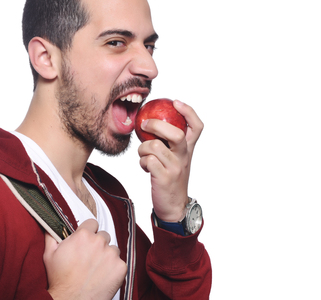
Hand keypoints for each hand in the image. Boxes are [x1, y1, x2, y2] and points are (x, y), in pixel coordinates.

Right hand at [43, 219, 126, 299]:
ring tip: (96, 268)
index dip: (89, 231)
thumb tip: (51, 226)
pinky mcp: (120, 267)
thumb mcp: (50, 255)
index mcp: (83, 235)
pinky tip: (104, 275)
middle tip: (90, 257)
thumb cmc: (60, 279)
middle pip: (103, 235)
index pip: (92, 223)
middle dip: (98, 244)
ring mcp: (111, 254)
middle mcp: (99, 242)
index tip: (87, 240)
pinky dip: (114, 268)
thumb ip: (51, 236)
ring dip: (107, 255)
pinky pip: (120, 262)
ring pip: (113, 248)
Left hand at [138, 100, 202, 221]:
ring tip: (143, 155)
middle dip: (155, 125)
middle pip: (175, 133)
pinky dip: (142, 162)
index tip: (175, 102)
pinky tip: (144, 166)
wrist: (174, 206)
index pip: (197, 127)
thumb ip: (168, 143)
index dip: (188, 111)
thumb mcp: (175, 159)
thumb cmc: (170, 179)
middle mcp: (184, 157)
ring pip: (154, 146)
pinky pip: (148, 161)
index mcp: (188, 150)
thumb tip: (150, 124)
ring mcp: (175, 168)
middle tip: (144, 125)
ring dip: (142, 149)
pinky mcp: (164, 178)